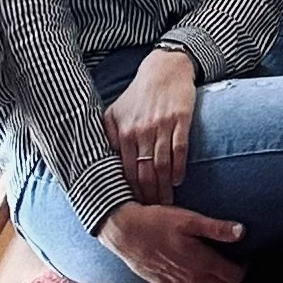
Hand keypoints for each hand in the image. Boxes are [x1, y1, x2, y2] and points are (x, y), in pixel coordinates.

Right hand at [95, 201, 245, 282]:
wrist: (125, 232)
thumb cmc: (157, 222)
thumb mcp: (189, 219)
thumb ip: (216, 228)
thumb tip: (242, 231)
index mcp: (201, 263)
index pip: (233, 277)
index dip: (243, 268)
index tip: (244, 257)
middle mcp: (191, 279)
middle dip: (232, 276)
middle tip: (234, 261)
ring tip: (217, 267)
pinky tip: (197, 274)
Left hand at [104, 47, 197, 203]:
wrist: (165, 68)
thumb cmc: (138, 94)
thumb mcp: (115, 112)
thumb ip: (107, 137)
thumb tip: (102, 164)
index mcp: (123, 132)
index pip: (125, 171)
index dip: (129, 192)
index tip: (133, 209)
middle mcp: (140, 130)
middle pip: (143, 173)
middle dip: (147, 196)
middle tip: (152, 214)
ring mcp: (161, 125)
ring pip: (161, 165)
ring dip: (163, 188)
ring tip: (167, 205)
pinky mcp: (180, 119)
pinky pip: (179, 149)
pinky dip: (178, 168)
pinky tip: (177, 181)